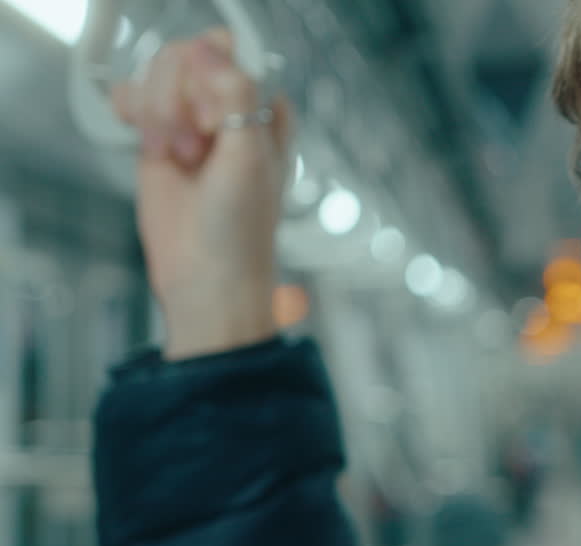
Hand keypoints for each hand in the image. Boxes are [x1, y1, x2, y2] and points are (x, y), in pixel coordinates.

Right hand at [112, 29, 292, 359]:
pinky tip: (145, 139)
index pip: (232, 55)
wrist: (207, 277)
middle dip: (180, 98)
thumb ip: (236, 95)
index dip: (213, 79)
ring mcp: (191, 125)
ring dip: (157, 110)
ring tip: (176, 155)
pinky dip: (131, 109)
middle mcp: (227, 112)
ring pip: (158, 77)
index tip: (214, 118)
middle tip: (193, 147)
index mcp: (263, 111)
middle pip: (187, 60)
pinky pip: (134, 98)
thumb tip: (210, 48)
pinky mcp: (158, 140)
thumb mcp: (249, 156)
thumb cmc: (242, 228)